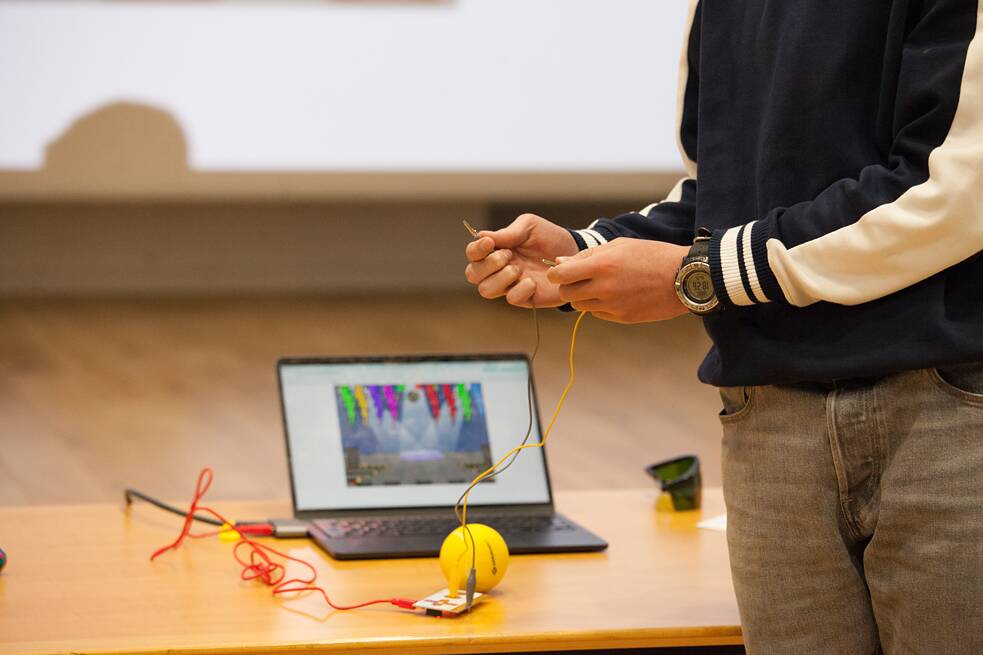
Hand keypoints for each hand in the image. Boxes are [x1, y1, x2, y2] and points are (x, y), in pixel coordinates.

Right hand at [464, 213, 577, 307]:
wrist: (573, 252)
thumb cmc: (549, 237)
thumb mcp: (529, 227)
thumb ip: (507, 233)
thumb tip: (482, 235)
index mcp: (495, 250)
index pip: (473, 253)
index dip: (476, 250)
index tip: (489, 243)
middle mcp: (497, 269)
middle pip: (472, 274)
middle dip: (487, 265)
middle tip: (508, 255)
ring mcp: (509, 285)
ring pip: (486, 290)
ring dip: (500, 278)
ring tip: (518, 269)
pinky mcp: (525, 297)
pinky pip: (511, 299)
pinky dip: (520, 290)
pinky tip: (532, 282)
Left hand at [545, 238, 689, 322]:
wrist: (684, 277)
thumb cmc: (652, 255)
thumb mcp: (620, 246)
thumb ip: (587, 255)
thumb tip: (560, 262)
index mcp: (601, 266)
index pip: (560, 276)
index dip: (556, 274)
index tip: (559, 272)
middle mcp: (604, 288)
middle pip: (567, 293)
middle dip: (568, 286)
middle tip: (580, 278)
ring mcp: (613, 305)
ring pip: (580, 306)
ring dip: (583, 297)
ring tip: (600, 285)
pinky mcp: (622, 318)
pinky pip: (597, 313)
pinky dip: (599, 305)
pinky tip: (614, 294)